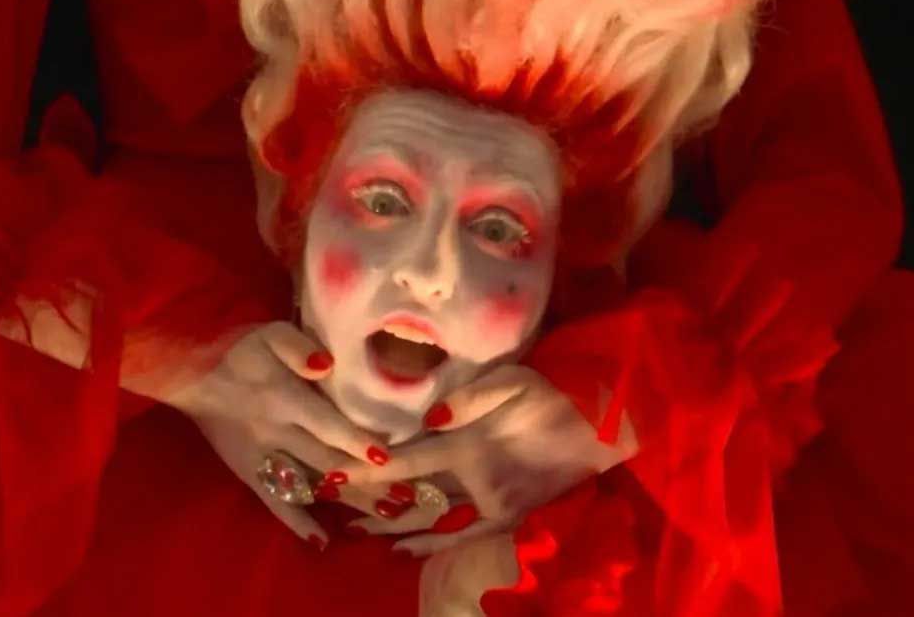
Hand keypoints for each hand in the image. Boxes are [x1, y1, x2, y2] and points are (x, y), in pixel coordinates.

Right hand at [173, 322, 392, 547]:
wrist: (189, 374)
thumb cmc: (236, 350)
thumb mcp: (267, 333)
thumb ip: (296, 345)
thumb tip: (326, 365)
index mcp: (284, 399)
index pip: (327, 425)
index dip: (357, 442)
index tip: (388, 459)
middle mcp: (276, 433)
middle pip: (327, 461)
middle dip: (368, 479)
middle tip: (407, 494)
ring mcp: (263, 457)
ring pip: (311, 484)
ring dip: (347, 500)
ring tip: (384, 516)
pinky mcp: (249, 471)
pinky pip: (274, 500)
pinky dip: (296, 521)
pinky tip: (320, 540)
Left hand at [338, 364, 636, 554]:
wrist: (599, 429)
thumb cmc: (551, 396)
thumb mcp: (513, 381)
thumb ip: (470, 399)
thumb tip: (432, 417)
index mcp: (470, 445)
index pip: (406, 460)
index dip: (368, 470)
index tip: (333, 475)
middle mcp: (474, 481)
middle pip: (411, 495)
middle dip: (369, 501)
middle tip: (331, 503)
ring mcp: (490, 504)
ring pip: (431, 519)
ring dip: (392, 525)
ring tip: (356, 529)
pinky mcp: (507, 516)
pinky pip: (464, 536)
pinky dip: (434, 544)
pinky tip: (405, 549)